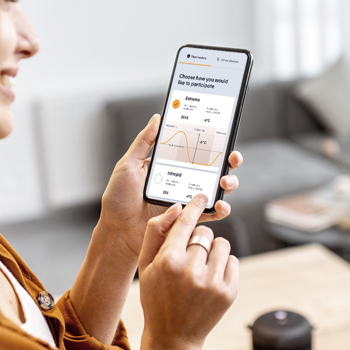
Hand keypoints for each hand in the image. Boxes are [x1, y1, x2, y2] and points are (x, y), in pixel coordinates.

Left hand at [98, 114, 242, 261]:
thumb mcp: (128, 165)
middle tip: (232, 158)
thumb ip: (144, 142)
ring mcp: (188, 200)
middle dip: (229, 161)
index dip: (214, 142)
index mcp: (171, 165)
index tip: (223, 135)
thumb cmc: (119, 198)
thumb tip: (157, 118)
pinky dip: (221, 210)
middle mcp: (183, 181)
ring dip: (229, 183)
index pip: (197, 149)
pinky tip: (220, 205)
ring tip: (225, 182)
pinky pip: (210, 214)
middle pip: (214, 168)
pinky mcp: (189, 219)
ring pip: (218, 189)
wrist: (117, 230)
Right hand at [137, 195, 238, 349]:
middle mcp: (192, 271)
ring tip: (200, 268)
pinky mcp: (229, 292)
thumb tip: (177, 208)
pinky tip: (210, 278)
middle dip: (198, 239)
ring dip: (212, 251)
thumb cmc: (156, 297)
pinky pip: (233, 261)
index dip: (194, 206)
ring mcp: (212, 282)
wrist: (173, 336)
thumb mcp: (144, 266)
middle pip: (204, 233)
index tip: (202, 196)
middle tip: (189, 256)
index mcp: (168, 261)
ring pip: (221, 244)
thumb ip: (155, 233)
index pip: (186, 222)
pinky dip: (223, 265)